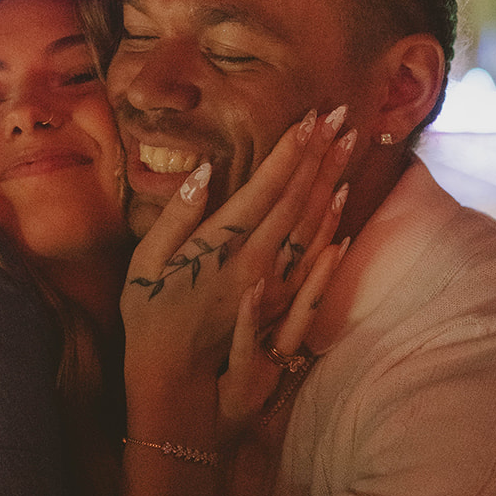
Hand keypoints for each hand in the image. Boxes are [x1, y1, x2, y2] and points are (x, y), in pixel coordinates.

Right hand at [121, 108, 352, 405]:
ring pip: (312, 225)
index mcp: (223, 246)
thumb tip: (204, 172)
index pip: (267, 188)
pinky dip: (330, 226)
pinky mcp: (280, 304)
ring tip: (349, 146)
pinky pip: (314, 259)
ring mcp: (274, 285)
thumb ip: (176, 217)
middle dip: (320, 154)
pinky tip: (342, 203)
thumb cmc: (150, 314)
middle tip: (343, 116)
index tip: (311, 117)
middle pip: (298, 199)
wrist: (172, 378)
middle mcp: (256, 262)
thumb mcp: (146, 262)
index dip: (291, 151)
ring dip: (331, 181)